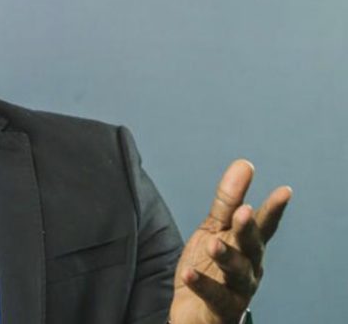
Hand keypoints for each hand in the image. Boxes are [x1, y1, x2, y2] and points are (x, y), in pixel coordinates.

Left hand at [168, 159, 291, 323]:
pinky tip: (187, 273)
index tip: (284, 191)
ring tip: (212, 244)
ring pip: (237, 272)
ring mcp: (238, 290)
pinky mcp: (222, 309)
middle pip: (252, 247)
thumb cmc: (210, 267)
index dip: (273, 209)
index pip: (263, 225)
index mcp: (249, 246)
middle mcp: (249, 267)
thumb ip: (227, 201)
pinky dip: (202, 285)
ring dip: (227, 256)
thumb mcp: (215, 230)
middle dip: (248, 229)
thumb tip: (244, 164)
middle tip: (242, 212)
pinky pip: (214, 296)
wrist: (194, 312)